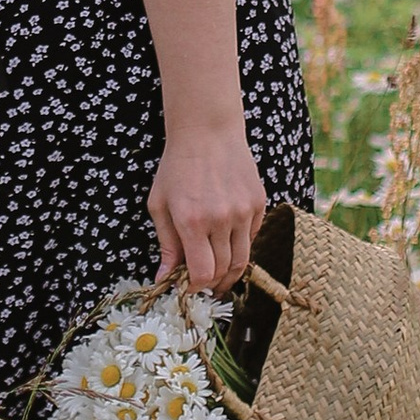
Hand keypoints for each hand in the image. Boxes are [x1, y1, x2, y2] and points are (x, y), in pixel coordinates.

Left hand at [149, 122, 266, 292]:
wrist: (208, 131)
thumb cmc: (177, 167)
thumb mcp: (160, 204)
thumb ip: (166, 244)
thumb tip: (164, 279)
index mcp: (192, 221)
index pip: (202, 273)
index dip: (195, 287)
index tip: (188, 288)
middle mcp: (221, 219)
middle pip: (223, 270)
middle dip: (211, 283)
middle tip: (202, 285)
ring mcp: (244, 212)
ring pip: (242, 259)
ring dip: (229, 273)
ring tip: (218, 277)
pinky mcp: (259, 204)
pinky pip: (252, 238)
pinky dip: (240, 247)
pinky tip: (227, 244)